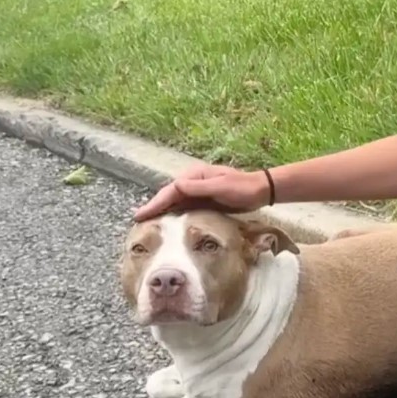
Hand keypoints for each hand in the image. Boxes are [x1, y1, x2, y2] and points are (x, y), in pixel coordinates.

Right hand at [132, 163, 270, 221]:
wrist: (260, 190)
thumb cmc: (242, 188)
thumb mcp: (220, 187)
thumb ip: (198, 187)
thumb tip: (176, 186)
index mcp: (195, 176)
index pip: (170, 191)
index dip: (155, 203)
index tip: (140, 214)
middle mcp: (194, 181)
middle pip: (169, 195)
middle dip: (154, 206)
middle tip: (136, 218)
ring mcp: (199, 190)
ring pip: (175, 201)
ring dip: (162, 210)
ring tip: (146, 221)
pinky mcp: (204, 199)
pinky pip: (185, 206)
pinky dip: (174, 212)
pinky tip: (167, 221)